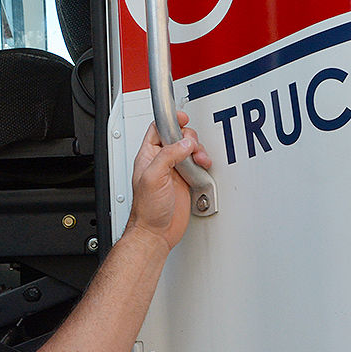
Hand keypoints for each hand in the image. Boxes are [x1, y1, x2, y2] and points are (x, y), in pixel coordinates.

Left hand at [124, 112, 210, 252]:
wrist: (156, 232)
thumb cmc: (147, 209)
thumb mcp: (153, 177)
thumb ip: (168, 156)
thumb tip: (184, 144)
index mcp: (148, 156)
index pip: (159, 128)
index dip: (171, 121)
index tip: (182, 119)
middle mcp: (161, 161)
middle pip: (179, 137)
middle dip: (189, 139)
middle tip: (192, 149)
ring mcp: (174, 171)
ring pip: (190, 150)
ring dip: (198, 151)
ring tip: (199, 160)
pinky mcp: (186, 181)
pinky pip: (197, 165)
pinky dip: (203, 164)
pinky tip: (202, 169)